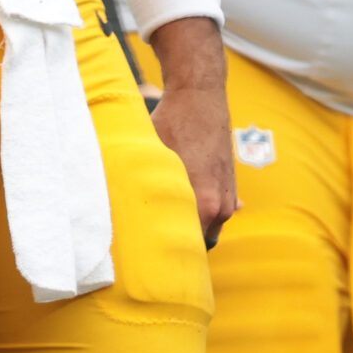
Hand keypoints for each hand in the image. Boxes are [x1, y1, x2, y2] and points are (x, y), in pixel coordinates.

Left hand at [146, 19, 236, 245]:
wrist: (201, 94)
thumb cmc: (172, 124)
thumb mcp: (152, 158)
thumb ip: (143, 190)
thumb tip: (121, 216)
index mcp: (204, 203)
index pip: (185, 249)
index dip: (163, 254)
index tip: (146, 258)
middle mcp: (221, 205)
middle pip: (196, 243)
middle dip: (176, 243)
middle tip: (149, 242)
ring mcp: (229, 197)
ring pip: (207, 228)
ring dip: (189, 226)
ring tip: (162, 219)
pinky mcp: (231, 186)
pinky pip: (214, 213)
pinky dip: (200, 212)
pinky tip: (181, 204)